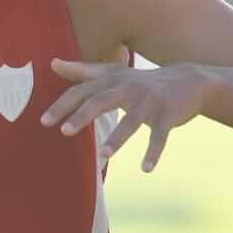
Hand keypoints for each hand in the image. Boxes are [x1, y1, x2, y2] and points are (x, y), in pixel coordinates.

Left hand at [40, 59, 208, 172]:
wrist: (188, 80)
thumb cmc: (142, 81)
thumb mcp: (113, 74)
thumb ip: (82, 71)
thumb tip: (52, 63)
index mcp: (112, 80)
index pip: (83, 91)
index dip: (63, 105)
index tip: (44, 121)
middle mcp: (129, 88)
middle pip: (102, 100)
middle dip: (83, 115)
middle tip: (64, 131)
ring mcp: (150, 102)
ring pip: (131, 120)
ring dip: (117, 138)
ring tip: (103, 156)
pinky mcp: (168, 115)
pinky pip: (160, 135)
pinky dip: (153, 152)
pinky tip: (145, 169)